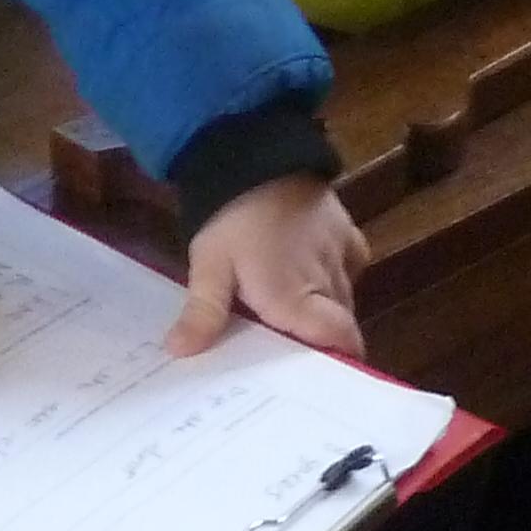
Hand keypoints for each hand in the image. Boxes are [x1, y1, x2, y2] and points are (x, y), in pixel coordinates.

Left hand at [172, 176, 369, 358]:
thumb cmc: (231, 217)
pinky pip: (351, 265)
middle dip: (325, 342)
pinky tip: (313, 276)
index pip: (340, 340)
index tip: (323, 377)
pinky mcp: (345, 229)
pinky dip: (337, 277)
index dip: (340, 362)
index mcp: (296, 298)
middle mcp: (327, 280)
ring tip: (296, 320)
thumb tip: (179, 354)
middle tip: (295, 355)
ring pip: (345, 296)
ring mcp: (340, 252)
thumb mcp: (209, 265)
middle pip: (341, 324)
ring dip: (327, 311)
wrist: (257, 153)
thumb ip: (202, 313)